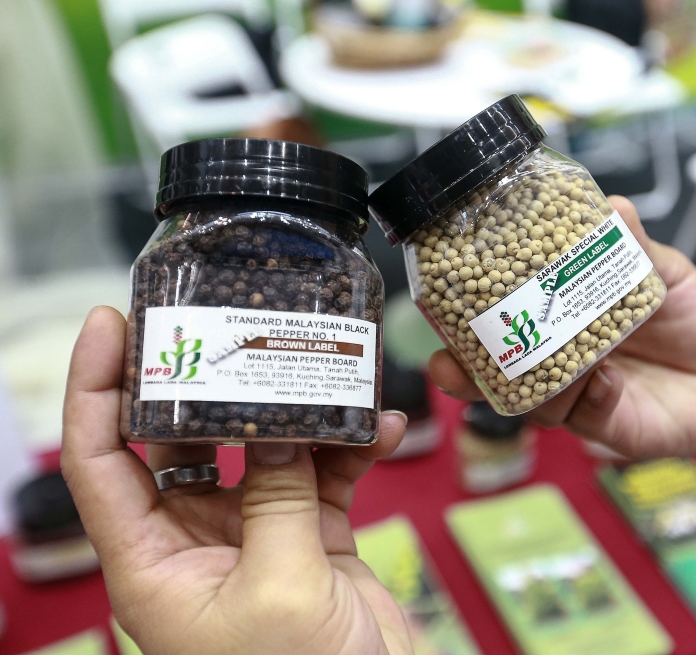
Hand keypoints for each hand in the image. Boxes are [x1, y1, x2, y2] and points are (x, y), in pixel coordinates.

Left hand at [62, 307, 412, 654]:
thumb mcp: (281, 588)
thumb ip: (277, 497)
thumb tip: (276, 424)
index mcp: (153, 563)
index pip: (101, 461)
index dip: (96, 390)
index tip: (112, 325)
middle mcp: (195, 540)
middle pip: (182, 439)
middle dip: (206, 380)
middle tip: (229, 322)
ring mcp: (256, 534)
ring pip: (263, 449)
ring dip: (297, 411)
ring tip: (327, 368)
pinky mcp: (311, 537)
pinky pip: (325, 474)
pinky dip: (352, 448)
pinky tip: (384, 428)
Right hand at [429, 196, 695, 458]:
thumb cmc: (693, 317)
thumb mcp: (664, 273)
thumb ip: (634, 247)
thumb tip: (612, 204)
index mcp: (563, 323)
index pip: (505, 326)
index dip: (467, 326)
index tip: (439, 314)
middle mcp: (564, 364)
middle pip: (501, 376)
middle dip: (469, 376)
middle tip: (450, 366)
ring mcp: (584, 400)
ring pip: (536, 403)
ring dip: (531, 385)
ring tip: (543, 362)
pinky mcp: (612, 428)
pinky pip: (586, 418)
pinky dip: (590, 398)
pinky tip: (607, 380)